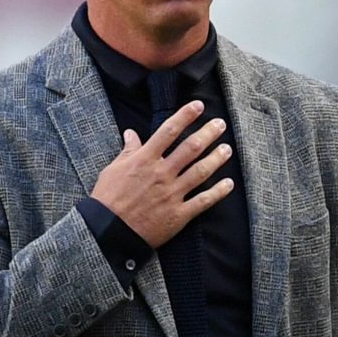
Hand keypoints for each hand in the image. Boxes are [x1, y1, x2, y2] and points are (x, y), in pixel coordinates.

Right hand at [90, 100, 234, 247]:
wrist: (109, 232)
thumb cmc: (108, 199)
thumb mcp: (113, 169)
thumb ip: (128, 150)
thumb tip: (131, 133)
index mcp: (144, 160)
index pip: (169, 131)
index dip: (185, 116)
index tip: (198, 105)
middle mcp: (162, 174)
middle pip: (191, 148)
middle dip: (208, 133)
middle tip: (220, 124)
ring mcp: (172, 194)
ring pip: (200, 172)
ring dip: (216, 159)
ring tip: (227, 149)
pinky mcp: (178, 214)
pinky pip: (203, 201)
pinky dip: (218, 192)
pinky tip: (229, 184)